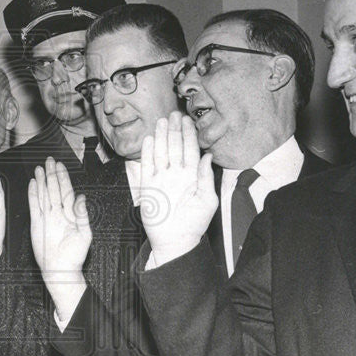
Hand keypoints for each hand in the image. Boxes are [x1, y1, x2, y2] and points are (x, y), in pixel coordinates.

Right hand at [28, 157, 90, 312]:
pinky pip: (34, 205)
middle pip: (54, 189)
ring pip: (44, 194)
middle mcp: (58, 214)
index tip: (60, 166)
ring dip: (42, 181)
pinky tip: (33, 184)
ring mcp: (47, 217)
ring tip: (39, 168)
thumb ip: (82, 215)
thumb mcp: (84, 234)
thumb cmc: (74, 256)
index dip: (63, 178)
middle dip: (52, 174)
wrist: (60, 270)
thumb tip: (82, 198)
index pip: (66, 191)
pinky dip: (33, 194)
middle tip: (49, 161)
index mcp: (71, 215)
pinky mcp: (37, 223)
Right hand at [139, 111, 216, 264]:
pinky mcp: (148, 186)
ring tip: (161, 121)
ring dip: (160, 136)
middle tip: (174, 114)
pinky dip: (147, 153)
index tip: (188, 120)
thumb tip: (208, 156)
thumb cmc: (194, 224)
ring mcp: (162, 179)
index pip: (191, 150)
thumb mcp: (208, 201)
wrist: (174, 241)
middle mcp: (176, 174)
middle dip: (175, 130)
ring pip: (160, 152)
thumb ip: (207, 178)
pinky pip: (147, 166)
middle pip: (175, 146)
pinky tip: (148, 140)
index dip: (190, 134)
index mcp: (192, 176)